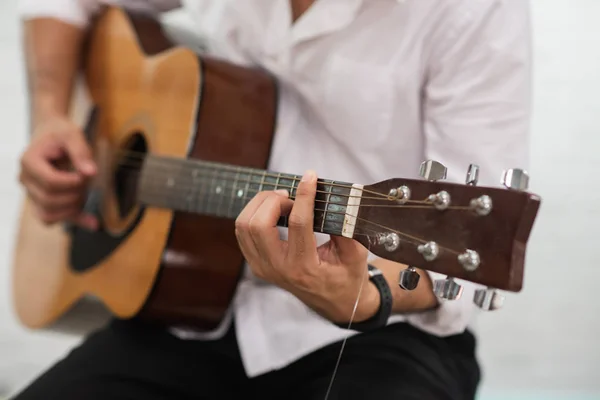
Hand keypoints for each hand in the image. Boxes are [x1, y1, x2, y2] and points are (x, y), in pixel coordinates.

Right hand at [19, 113, 97, 229]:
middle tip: (86, 181)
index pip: (50, 182)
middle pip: (50, 200)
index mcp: (29, 162)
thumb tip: (91, 173)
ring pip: (48, 214)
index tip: (86, 175)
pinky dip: (72, 220)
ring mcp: (30, 193)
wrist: (52, 136)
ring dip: (73, 208)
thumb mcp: (73, 135)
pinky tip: (92, 222)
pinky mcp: (40, 202)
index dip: (73, 183)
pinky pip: (51, 219)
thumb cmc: (61, 134)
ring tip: (84, 191)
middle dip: (75, 194)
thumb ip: (81, 152)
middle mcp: (25, 180)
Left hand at [235, 170, 379, 323]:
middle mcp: (278, 269)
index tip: (310, 176)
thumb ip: (348, 228)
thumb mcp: (356, 256)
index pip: (298, 223)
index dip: (304, 195)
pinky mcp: (256, 264)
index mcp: (304, 267)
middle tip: (292, 196)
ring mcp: (263, 268)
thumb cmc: (347, 277)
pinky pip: (242, 232)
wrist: (334, 301)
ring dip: (261, 205)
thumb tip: (336, 199)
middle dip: (274, 200)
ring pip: (244, 226)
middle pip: (258, 224)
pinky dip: (255, 214)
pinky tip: (274, 210)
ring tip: (283, 201)